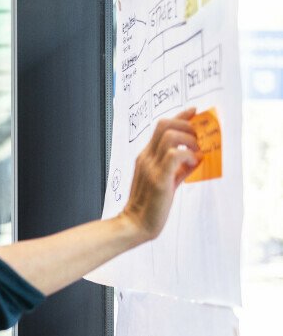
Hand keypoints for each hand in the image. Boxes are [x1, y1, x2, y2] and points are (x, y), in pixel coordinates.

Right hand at [122, 107, 200, 241]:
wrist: (136, 224)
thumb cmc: (150, 206)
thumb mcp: (165, 182)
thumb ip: (177, 169)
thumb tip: (195, 158)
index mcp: (145, 157)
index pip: (161, 126)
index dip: (181, 115)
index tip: (195, 111)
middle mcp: (146, 157)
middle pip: (165, 124)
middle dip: (188, 125)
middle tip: (199, 139)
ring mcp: (151, 167)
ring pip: (171, 136)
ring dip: (190, 140)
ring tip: (197, 153)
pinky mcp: (159, 178)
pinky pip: (175, 155)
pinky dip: (188, 155)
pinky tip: (193, 163)